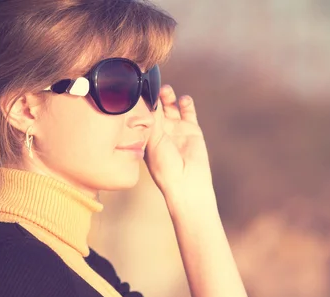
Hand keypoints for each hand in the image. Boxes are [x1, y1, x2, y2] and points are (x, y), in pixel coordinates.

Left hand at [144, 85, 213, 201]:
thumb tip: (147, 96)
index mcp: (146, 135)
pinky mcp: (191, 129)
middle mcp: (160, 130)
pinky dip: (186, 102)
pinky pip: (188, 111)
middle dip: (154, 93)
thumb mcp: (153, 138)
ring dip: (168, 95)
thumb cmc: (164, 165)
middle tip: (151, 83)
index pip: (142, 112)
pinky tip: (183, 99)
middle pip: (156, 105)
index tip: (137, 85)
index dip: (141, 99)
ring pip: (171, 105)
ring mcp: (176, 129)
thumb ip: (152, 117)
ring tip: (165, 90)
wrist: (186, 180)